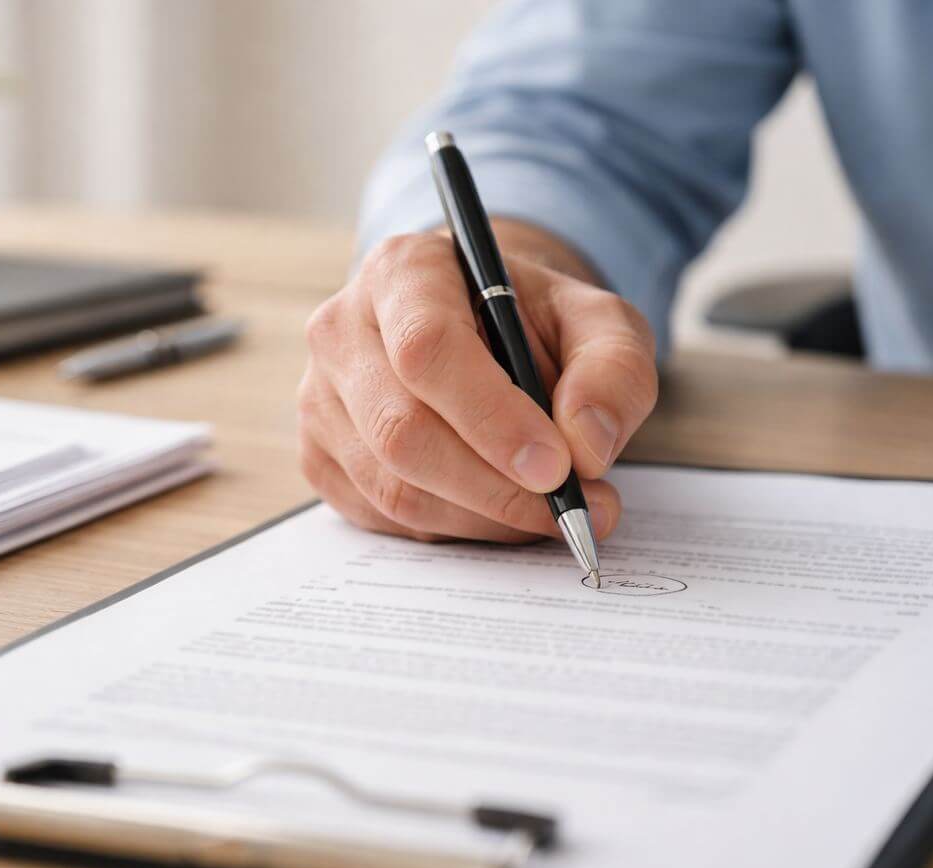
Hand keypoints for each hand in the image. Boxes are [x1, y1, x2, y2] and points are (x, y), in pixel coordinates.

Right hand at [297, 223, 657, 543]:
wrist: (480, 330)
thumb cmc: (534, 323)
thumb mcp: (598, 322)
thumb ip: (613, 371)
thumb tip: (586, 448)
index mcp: (403, 272)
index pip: (427, 349)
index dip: (491, 417)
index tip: (556, 466)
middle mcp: (342, 331)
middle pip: (401, 431)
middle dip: (495, 488)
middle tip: (572, 508)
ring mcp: (319, 398)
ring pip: (393, 488)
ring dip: (484, 518)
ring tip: (552, 511)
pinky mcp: (319, 457)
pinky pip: (383, 519)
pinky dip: (454, 530)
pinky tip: (498, 509)